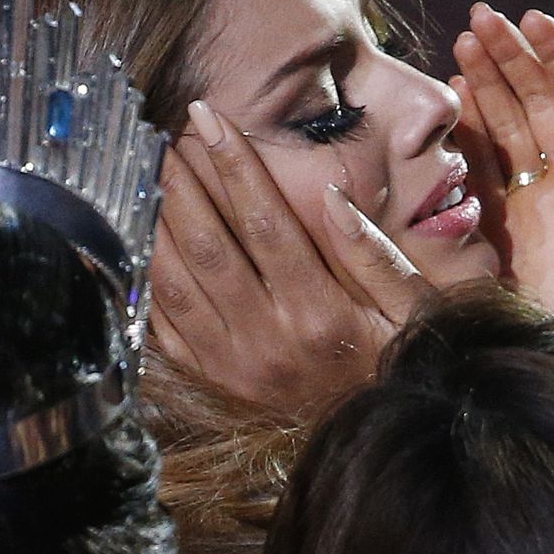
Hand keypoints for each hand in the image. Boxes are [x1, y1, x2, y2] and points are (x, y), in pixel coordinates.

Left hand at [148, 101, 431, 411]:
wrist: (383, 436)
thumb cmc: (400, 357)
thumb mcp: (411, 307)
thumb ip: (371, 252)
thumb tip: (330, 194)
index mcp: (320, 313)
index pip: (266, 222)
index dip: (235, 164)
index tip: (210, 117)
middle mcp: (268, 339)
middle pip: (208, 247)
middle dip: (180, 184)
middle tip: (160, 136)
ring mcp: (234, 364)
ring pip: (176, 283)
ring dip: (157, 223)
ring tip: (146, 175)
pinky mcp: (214, 379)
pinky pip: (164, 325)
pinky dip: (148, 276)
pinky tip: (141, 236)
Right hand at [451, 3, 553, 365]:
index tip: (528, 19)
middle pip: (535, 100)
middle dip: (509, 57)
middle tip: (478, 20)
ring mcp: (531, 199)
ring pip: (504, 126)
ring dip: (484, 85)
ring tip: (459, 49)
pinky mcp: (498, 225)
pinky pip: (480, 170)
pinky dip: (465, 136)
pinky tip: (454, 105)